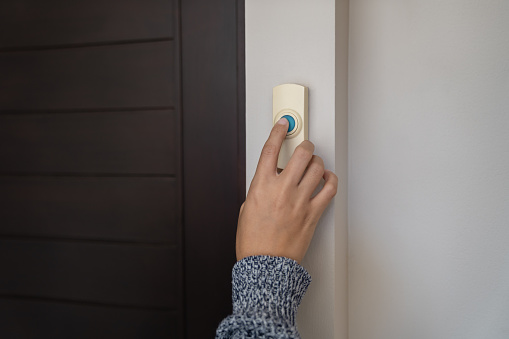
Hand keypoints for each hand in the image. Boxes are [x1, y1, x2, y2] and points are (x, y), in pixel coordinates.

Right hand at [236, 118, 337, 263]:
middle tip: (304, 146)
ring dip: (316, 162)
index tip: (284, 124)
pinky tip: (326, 179)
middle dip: (304, 144)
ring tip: (314, 165)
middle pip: (301, 153)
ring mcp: (300, 200)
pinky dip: (331, 179)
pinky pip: (330, 189)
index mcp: (261, 186)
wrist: (265, 265)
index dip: (278, 131)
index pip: (271, 149)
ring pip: (317, 167)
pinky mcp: (314, 213)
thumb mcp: (247, 208)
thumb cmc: (253, 241)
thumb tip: (271, 179)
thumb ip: (260, 189)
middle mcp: (282, 189)